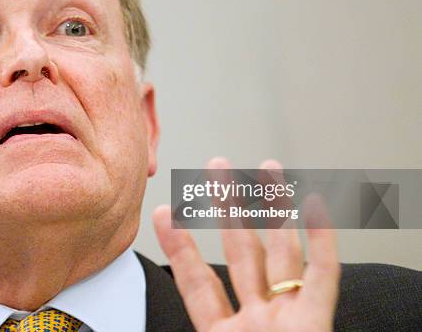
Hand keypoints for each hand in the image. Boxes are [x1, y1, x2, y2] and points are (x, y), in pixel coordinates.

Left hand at [153, 157, 340, 331]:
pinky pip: (323, 277)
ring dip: (275, 209)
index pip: (196, 282)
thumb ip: (196, 318)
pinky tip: (315, 205)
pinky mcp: (316, 326)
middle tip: (217, 170)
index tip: (163, 212)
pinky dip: (323, 241)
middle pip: (241, 252)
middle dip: (230, 207)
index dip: (179, 246)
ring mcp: (287, 321)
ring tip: (268, 170)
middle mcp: (257, 321)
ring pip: (282, 253)